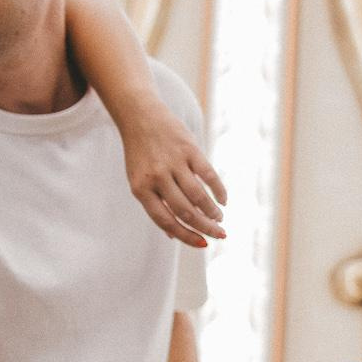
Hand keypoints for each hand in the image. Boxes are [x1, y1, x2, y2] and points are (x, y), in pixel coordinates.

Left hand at [122, 105, 225, 248]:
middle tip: (220, 235)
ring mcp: (174, 162)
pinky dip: (219, 190)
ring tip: (220, 219)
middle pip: (186, 211)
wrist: (140, 117)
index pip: (165, 221)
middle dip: (206, 227)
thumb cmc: (140, 155)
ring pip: (199, 196)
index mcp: (140, 190)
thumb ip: (154, 205)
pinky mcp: (189, 149)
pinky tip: (223, 200)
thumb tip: (173, 234)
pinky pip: (208, 175)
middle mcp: (157, 177)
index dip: (186, 235)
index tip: (203, 244)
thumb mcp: (138, 181)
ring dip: (213, 211)